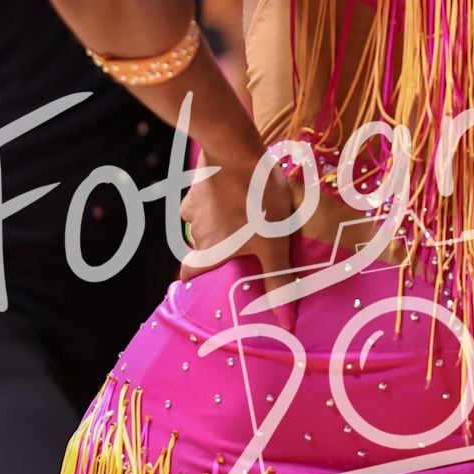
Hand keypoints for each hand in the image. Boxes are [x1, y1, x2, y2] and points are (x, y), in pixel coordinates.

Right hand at [180, 157, 298, 323]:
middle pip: (200, 249)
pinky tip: (235, 192)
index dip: (194, 281)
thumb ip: (278, 280)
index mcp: (210, 253)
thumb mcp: (274, 244)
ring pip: (202, 224)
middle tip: (237, 247)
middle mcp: (195, 234)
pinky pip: (204, 199)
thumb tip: (286, 323)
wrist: (236, 150)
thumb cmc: (256, 202)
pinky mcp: (197, 185)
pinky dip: (216, 199)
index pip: (188, 276)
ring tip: (242, 217)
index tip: (204, 283)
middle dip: (215, 250)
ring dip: (218, 223)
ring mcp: (193, 207)